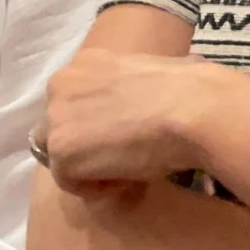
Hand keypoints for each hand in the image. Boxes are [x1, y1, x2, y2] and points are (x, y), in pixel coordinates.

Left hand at [40, 47, 222, 188]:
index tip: (127, 136)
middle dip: (87, 145)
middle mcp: (61, 83)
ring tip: (126, 170)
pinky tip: (125, 179)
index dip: (99, 125)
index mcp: (85, 62)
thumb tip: (154, 91)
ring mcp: (56, 116)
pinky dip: (96, 188)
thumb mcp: (151, 72)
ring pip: (63, 155)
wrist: (193, 108)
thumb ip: (129, 86)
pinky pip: (69, 181)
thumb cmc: (189, 89)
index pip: (74, 103)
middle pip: (61, 127)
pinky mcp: (61, 149)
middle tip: (124, 156)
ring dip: (91, 167)